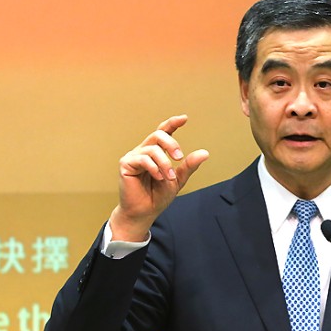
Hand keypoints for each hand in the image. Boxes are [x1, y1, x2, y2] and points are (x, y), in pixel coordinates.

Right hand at [109, 115, 208, 241]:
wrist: (145, 212)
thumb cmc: (158, 196)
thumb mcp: (178, 179)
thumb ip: (188, 166)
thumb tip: (205, 153)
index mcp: (156, 151)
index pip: (164, 132)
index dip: (173, 123)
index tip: (184, 119)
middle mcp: (144, 150)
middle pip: (158, 135)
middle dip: (172, 144)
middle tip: (179, 158)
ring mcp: (134, 156)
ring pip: (152, 148)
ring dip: (164, 163)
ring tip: (169, 177)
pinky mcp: (126, 164)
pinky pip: (142, 158)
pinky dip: (154, 167)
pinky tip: (158, 177)